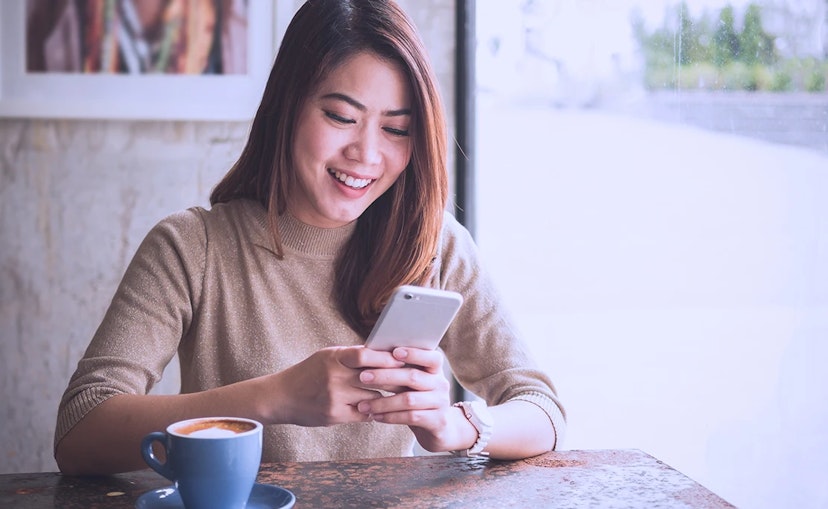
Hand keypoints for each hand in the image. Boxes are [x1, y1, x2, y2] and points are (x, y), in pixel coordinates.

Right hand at [267, 346, 404, 426]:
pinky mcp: (334, 415)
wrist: (282, 396)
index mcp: (334, 357)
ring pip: (373, 398)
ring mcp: (334, 397)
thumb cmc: (309, 373)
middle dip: (395, 379)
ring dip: (388, 398)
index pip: (366, 355)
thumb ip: (352, 355)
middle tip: (413, 380)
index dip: (387, 358)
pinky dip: (375, 412)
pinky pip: (364, 415)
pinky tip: (383, 409)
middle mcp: (334, 376)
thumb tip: (384, 352)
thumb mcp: (327, 356)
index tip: (404, 359)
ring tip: (403, 396)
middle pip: (374, 377)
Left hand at [355, 348, 471, 452]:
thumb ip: (399, 370)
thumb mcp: (412, 383)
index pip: (431, 357)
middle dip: (385, 376)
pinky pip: (410, 417)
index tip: (394, 352)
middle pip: (413, 377)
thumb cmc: (418, 399)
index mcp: (435, 370)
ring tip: (363, 405)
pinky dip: (390, 417)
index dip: (414, 353)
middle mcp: (440, 384)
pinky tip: (375, 416)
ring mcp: (440, 403)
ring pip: (409, 400)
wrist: (440, 428)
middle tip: (363, 377)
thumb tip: (371, 356)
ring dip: (382, 402)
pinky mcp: (437, 421)